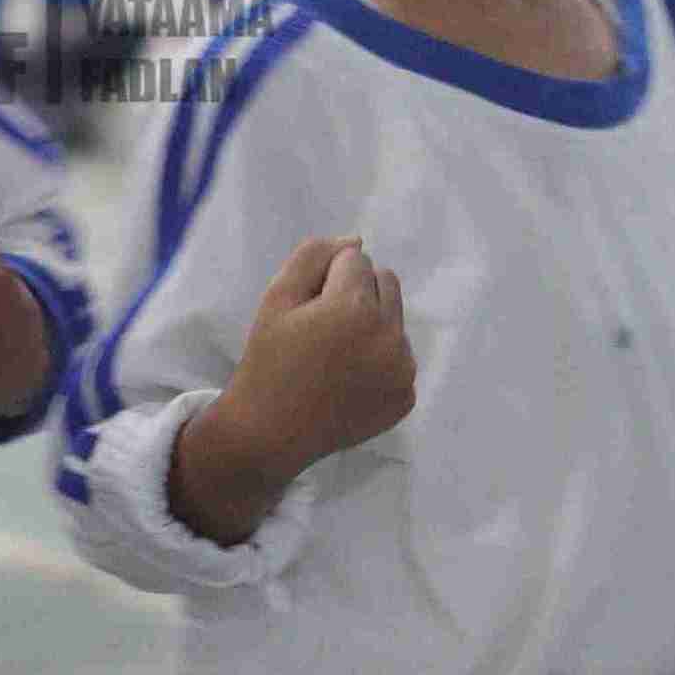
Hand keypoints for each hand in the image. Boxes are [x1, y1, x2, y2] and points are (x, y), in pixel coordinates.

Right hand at [167, 238, 412, 542]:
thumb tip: (357, 241)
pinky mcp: (406, 397)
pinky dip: (379, 360)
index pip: (355, 259)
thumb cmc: (268, 360)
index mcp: (356, 308)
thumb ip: (314, 255)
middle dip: (356, 294)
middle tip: (321, 327)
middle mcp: (390, 336)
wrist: (271, 433)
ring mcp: (403, 370)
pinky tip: (348, 380)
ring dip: (371, 324)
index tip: (305, 310)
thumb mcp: (276, 297)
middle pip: (385, 283)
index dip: (324, 279)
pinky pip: (400, 357)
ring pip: (395, 319)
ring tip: (335, 354)